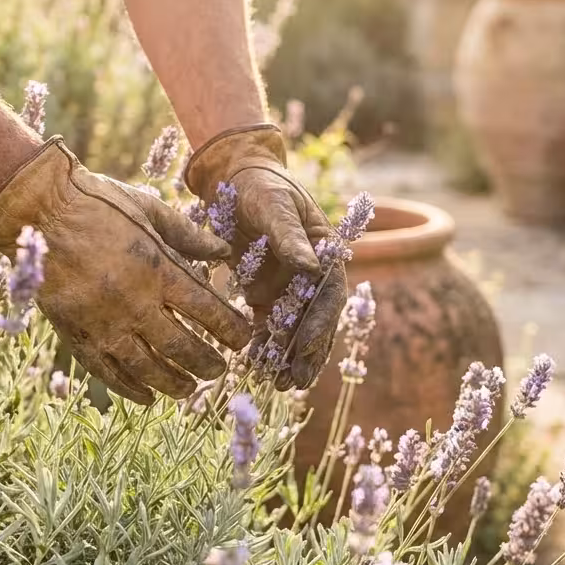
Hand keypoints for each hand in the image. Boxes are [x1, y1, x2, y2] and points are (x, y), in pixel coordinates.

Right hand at [0, 138, 251, 403]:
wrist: (36, 209)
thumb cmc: (97, 201)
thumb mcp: (150, 208)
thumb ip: (189, 236)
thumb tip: (225, 253)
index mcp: (158, 269)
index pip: (208, 312)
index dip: (231, 331)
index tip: (243, 341)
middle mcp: (135, 302)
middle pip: (182, 348)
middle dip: (207, 364)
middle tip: (219, 371)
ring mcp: (104, 323)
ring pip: (148, 368)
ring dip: (174, 383)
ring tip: (189, 390)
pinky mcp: (76, 333)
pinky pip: (108, 372)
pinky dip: (130, 388)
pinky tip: (147, 397)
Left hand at [184, 125, 345, 390]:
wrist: (235, 178)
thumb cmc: (260, 185)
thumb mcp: (274, 204)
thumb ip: (290, 235)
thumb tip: (310, 266)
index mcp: (326, 252)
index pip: (329, 294)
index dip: (321, 323)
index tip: (307, 347)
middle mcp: (312, 275)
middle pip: (315, 320)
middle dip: (307, 353)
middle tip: (294, 381)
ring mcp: (289, 288)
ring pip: (293, 329)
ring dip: (288, 357)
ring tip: (279, 385)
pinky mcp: (265, 295)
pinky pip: (267, 326)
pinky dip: (264, 347)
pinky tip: (256, 368)